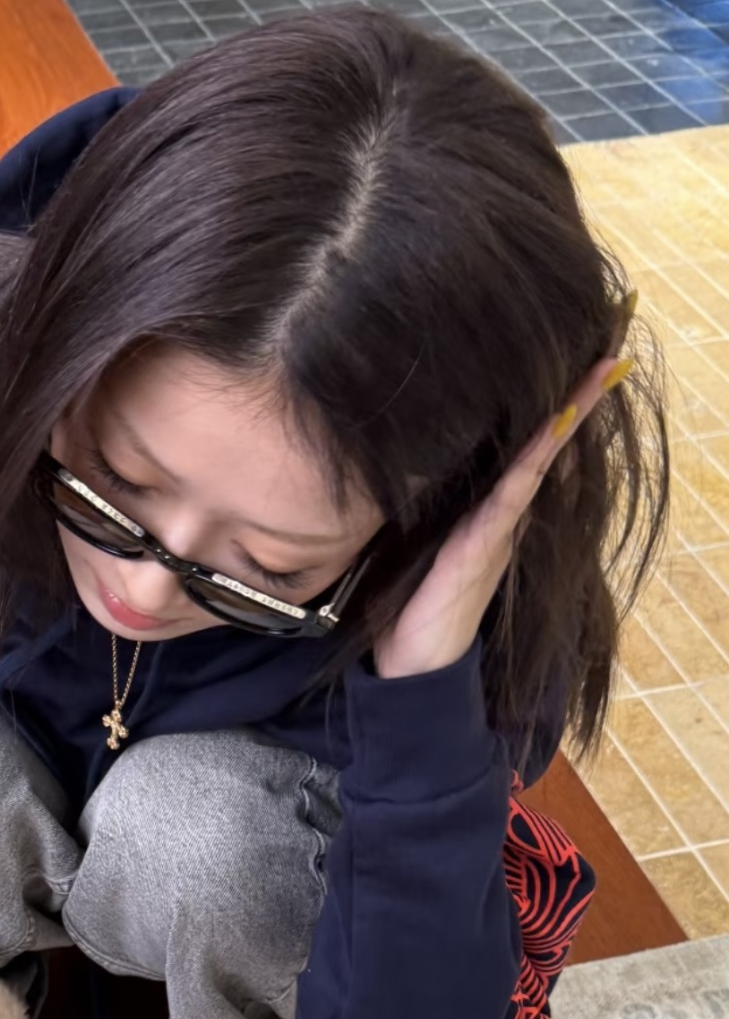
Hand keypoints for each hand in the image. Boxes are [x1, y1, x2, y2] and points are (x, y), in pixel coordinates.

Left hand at [373, 355, 629, 680]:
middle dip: (577, 401)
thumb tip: (410, 459)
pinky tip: (552, 430)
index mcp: (490, 511)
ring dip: (568, 418)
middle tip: (608, 354)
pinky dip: (533, 461)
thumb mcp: (423, 541)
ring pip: (539, 463)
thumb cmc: (412, 602)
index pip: (528, 450)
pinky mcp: (481, 547)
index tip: (578, 367)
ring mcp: (498, 531)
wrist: (413, 665)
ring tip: (597, 375)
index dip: (554, 410)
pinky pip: (512, 496)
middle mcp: (503, 516)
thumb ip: (428, 505)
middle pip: (546, 448)